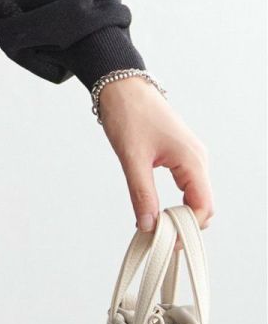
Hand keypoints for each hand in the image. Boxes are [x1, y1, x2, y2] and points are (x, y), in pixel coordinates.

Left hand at [97, 77, 213, 251]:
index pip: (203, 208)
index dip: (186, 229)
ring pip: (194, 197)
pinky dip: (174, 200)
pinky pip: (186, 185)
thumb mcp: (132, 157)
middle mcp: (197, 159)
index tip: (164, 239)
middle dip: (183, 224)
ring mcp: (190, 156)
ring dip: (178, 213)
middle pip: (202, 206)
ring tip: (154, 224)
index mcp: (192, 160)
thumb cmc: (128, 112)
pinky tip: (155, 207)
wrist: (120, 84)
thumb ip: (142, 193)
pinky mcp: (179, 154)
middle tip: (157, 235)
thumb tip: (149, 226)